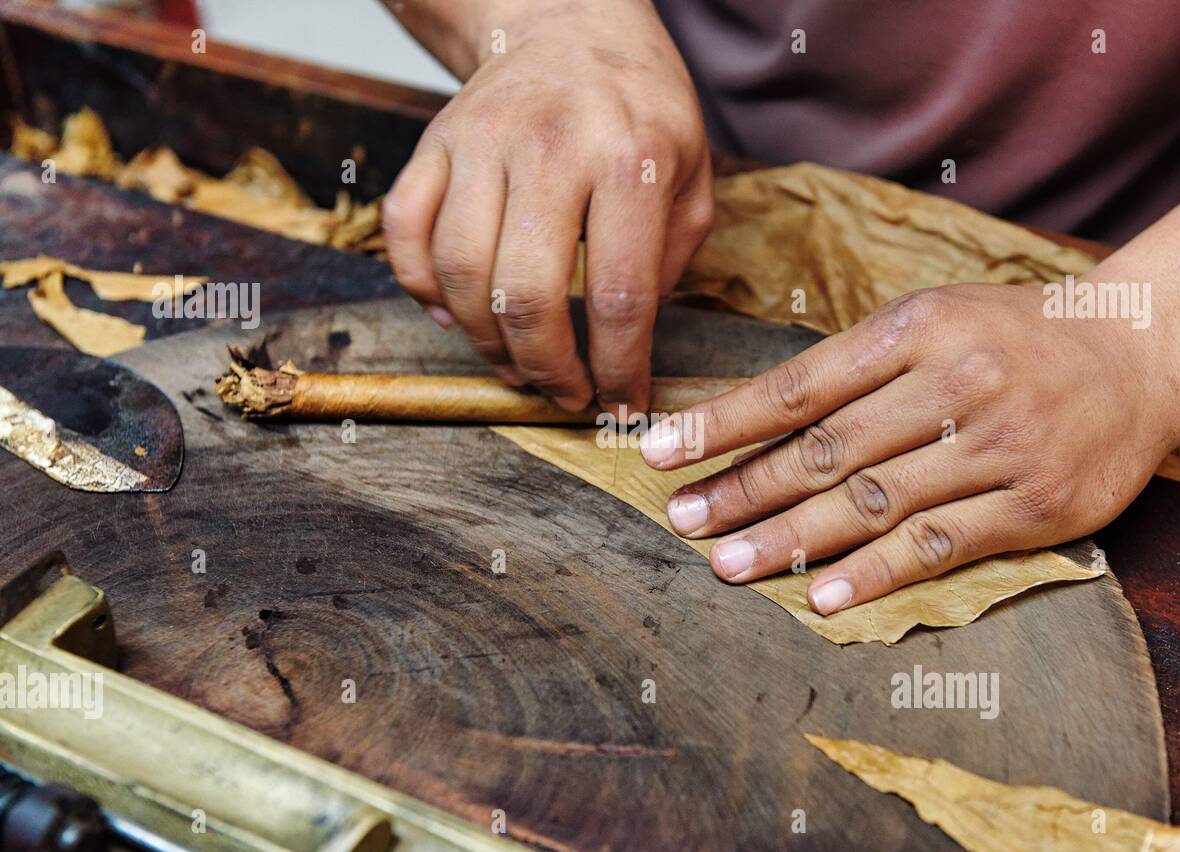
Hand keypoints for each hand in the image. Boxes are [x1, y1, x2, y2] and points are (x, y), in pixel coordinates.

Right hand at [383, 0, 713, 411]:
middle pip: (524, 296)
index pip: (618, 296)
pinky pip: (405, 233)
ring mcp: (481, 142)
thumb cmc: (639, 109)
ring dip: (485, 343)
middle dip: (545, 369)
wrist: (571, 23)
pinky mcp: (435, 142)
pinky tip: (456, 314)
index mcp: (630, 159)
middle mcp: (550, 148)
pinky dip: (422, 289)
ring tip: (517, 365)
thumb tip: (625, 344)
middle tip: (563, 393)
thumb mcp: (690, 176)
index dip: (618, 368)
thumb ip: (669, 259)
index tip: (620, 403)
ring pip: (459, 273)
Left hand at [639, 284, 1173, 613]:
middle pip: (825, 451)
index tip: (656, 452)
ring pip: (873, 503)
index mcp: (917, 328)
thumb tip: (756, 418)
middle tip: (681, 522)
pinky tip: (819, 596)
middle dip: (742, 490)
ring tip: (727, 563)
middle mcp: (955, 384)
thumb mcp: (935, 316)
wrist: (1141, 352)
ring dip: (790, 540)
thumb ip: (858, 363)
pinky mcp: (1034, 506)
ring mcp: (998, 448)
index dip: (722, 423)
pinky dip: (875, 573)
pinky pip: (939, 546)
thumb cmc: (1013, 335)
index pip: (798, 386)